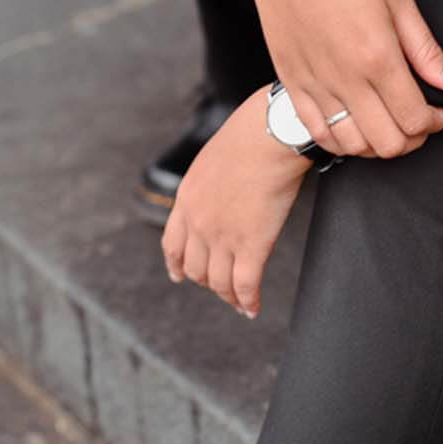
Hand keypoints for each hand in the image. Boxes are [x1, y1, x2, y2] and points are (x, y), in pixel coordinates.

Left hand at [161, 89, 310, 318]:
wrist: (269, 134)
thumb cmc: (250, 136)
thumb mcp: (211, 160)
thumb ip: (209, 184)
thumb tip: (222, 191)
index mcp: (186, 200)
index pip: (173, 244)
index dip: (176, 265)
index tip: (178, 275)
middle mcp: (199, 223)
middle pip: (196, 269)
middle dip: (207, 282)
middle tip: (220, 287)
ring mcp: (223, 237)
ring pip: (219, 282)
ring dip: (228, 296)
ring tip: (238, 302)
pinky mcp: (252, 246)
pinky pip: (246, 286)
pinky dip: (248, 302)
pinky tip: (252, 308)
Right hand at [232, 0, 442, 158]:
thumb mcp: (398, 0)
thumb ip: (427, 50)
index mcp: (377, 57)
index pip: (416, 120)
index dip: (436, 122)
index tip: (440, 109)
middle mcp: (345, 79)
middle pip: (389, 144)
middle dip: (413, 138)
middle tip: (418, 118)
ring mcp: (315, 86)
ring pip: (354, 147)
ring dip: (378, 143)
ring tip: (387, 121)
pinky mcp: (292, 85)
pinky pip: (319, 135)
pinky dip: (343, 140)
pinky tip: (355, 123)